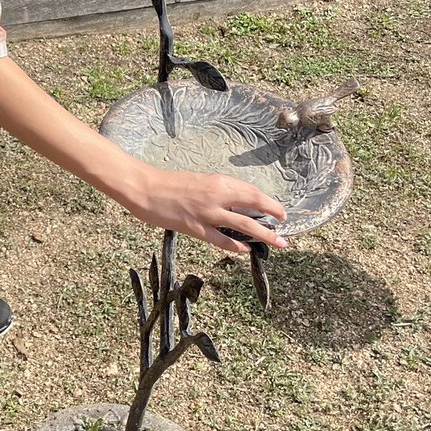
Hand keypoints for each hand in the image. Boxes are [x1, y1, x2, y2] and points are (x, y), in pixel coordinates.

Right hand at [129, 168, 287, 253]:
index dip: (268, 201)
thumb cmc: (168, 183)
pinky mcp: (196, 228)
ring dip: (264, 234)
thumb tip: (234, 203)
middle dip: (273, 215)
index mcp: (217, 181)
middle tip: (285, 224)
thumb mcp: (198, 181)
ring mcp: (207, 213)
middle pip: (254, 204)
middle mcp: (217, 195)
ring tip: (278, 243)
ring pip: (244, 225)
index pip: (251, 191)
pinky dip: (236, 246)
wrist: (145, 188)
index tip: (277, 210)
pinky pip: (222, 240)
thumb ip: (217, 191)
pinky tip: (245, 250)